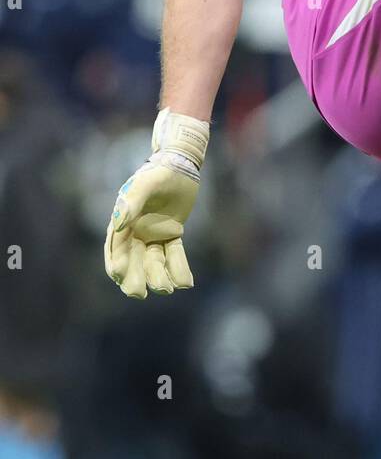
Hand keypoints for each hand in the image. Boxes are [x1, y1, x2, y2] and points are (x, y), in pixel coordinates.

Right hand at [104, 108, 208, 298]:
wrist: (182, 165)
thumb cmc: (160, 172)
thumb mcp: (145, 184)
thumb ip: (131, 202)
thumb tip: (117, 223)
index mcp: (123, 220)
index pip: (116, 246)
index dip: (117, 261)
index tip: (119, 275)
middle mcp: (135, 231)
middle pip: (132, 260)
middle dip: (134, 278)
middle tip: (139, 294)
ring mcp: (153, 234)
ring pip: (153, 261)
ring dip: (158, 276)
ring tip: (168, 289)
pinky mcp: (172, 235)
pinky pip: (174, 255)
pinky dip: (179, 268)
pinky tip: (186, 283)